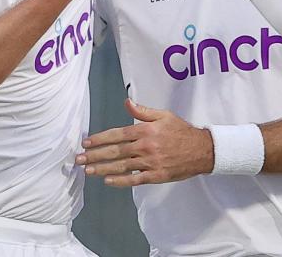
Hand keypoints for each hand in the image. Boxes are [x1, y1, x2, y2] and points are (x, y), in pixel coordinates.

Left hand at [76, 98, 213, 186]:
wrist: (202, 150)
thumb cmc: (181, 131)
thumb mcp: (164, 116)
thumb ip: (143, 111)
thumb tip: (127, 102)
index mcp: (146, 130)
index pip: (118, 134)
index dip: (100, 138)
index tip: (86, 142)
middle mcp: (146, 146)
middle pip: (115, 151)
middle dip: (95, 155)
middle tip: (79, 159)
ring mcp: (150, 162)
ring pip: (122, 166)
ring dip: (102, 168)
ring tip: (88, 171)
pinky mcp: (155, 175)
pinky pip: (134, 179)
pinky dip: (120, 181)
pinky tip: (108, 180)